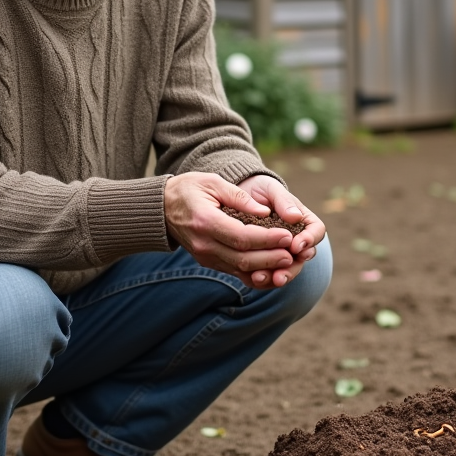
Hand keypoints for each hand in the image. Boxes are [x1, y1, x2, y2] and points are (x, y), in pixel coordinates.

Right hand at [164, 172, 295, 287]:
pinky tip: (273, 269)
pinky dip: (254, 273)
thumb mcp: (213, 182)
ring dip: (266, 269)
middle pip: (242, 258)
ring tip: (288, 263)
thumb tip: (265, 212)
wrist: (162, 208)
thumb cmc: (189, 189)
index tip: (288, 236)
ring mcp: (205, 256)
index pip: (241, 237)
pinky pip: (234, 272)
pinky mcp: (209, 262)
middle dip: (271, 258)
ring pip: (239, 269)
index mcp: (205, 222)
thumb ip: (239, 197)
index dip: (267, 239)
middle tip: (293, 254)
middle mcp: (204, 244)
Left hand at [237, 174, 325, 288]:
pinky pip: (267, 275)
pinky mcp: (264, 262)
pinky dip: (261, 280)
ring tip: (261, 278)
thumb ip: (284, 201)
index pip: (316, 232)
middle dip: (292, 268)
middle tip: (281, 275)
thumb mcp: (271, 189)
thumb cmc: (260, 189)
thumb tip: (295, 217)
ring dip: (276, 277)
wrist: (239, 197)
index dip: (309, 241)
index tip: (296, 246)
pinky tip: (252, 279)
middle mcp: (296, 240)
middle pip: (302, 258)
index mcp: (303, 221)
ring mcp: (281, 253)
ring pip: (285, 270)